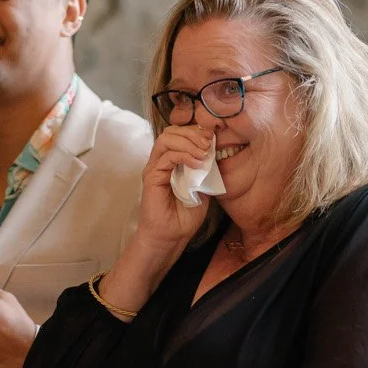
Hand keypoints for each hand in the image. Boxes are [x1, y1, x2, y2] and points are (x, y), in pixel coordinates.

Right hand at [131, 123, 218, 260]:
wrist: (172, 236)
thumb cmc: (185, 216)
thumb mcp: (202, 187)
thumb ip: (205, 169)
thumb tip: (215, 152)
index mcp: (172, 161)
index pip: (180, 134)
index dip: (196, 132)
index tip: (214, 138)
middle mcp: (161, 161)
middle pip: (172, 131)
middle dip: (193, 133)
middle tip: (209, 143)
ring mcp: (155, 167)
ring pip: (166, 139)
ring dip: (188, 141)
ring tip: (204, 152)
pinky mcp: (151, 176)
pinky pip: (166, 156)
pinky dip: (184, 155)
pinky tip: (197, 163)